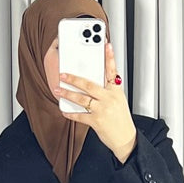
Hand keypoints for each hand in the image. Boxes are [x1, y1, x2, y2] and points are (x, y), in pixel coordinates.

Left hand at [53, 42, 136, 162]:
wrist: (125, 138)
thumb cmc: (121, 119)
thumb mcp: (118, 100)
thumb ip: (108, 90)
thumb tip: (93, 82)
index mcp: (116, 91)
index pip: (112, 71)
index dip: (109, 58)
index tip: (106, 45)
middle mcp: (109, 98)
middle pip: (89, 84)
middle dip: (74, 79)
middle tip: (63, 74)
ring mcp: (103, 110)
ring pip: (82, 99)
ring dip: (67, 94)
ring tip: (58, 90)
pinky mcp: (96, 122)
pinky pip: (80, 116)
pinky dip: (70, 113)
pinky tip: (64, 111)